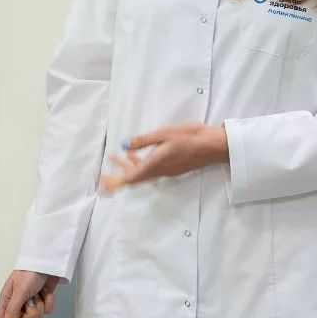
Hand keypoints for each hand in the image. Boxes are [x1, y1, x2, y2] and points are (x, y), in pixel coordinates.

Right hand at [0, 270, 58, 317]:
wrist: (47, 263)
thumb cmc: (29, 271)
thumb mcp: (19, 292)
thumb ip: (12, 311)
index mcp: (7, 301)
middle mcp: (17, 304)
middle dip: (30, 314)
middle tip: (30, 301)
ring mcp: (30, 303)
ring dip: (40, 306)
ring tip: (37, 293)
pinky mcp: (41, 301)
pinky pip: (46, 311)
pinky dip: (48, 301)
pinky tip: (44, 292)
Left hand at [100, 122, 228, 192]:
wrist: (214, 145)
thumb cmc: (190, 136)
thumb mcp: (164, 134)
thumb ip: (143, 140)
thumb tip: (124, 145)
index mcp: (155, 165)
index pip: (130, 178)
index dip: (115, 181)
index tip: (102, 183)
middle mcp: (159, 172)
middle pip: (133, 178)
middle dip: (116, 177)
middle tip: (102, 176)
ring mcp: (167, 171)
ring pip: (141, 173)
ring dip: (127, 168)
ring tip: (114, 158)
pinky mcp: (172, 167)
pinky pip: (150, 170)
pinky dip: (138, 164)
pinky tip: (136, 154)